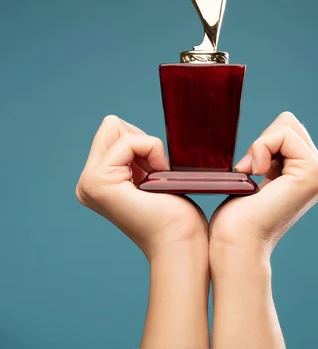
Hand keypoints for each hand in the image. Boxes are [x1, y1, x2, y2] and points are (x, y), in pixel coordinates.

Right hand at [76, 115, 207, 259]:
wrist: (181, 244)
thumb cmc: (175, 215)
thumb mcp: (149, 174)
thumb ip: (132, 153)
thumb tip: (117, 123)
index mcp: (97, 180)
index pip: (113, 128)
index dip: (142, 142)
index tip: (155, 172)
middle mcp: (86, 182)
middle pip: (112, 124)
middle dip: (141, 142)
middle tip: (155, 176)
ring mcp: (89, 183)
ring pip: (118, 128)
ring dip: (147, 148)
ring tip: (154, 182)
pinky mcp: (99, 183)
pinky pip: (129, 141)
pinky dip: (151, 151)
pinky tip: (156, 180)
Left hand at [210, 111, 317, 257]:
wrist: (235, 244)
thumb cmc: (235, 217)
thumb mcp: (255, 173)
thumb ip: (270, 151)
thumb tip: (280, 122)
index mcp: (309, 174)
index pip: (285, 127)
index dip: (261, 143)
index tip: (249, 172)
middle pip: (288, 122)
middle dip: (262, 141)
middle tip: (251, 174)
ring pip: (285, 125)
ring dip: (260, 146)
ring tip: (254, 177)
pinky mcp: (314, 174)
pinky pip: (283, 134)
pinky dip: (261, 148)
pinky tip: (257, 175)